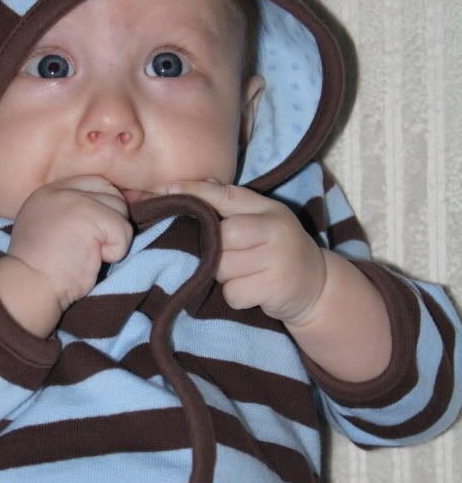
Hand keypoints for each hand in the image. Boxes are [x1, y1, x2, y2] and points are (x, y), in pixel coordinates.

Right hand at [7, 176, 132, 313]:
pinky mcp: (91, 217)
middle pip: (112, 195)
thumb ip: (73, 214)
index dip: (107, 207)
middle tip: (93, 247)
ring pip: (121, 211)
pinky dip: (115, 252)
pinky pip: (124, 231)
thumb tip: (112, 208)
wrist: (29, 286)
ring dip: (114, 239)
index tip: (100, 232)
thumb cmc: (42, 269)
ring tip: (90, 254)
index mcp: (49, 192)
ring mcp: (76, 201)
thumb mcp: (49, 230)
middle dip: (112, 224)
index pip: (96, 183)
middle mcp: (61, 190)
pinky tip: (93, 259)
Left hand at [161, 179, 326, 325]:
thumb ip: (230, 205)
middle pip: (220, 237)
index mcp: (267, 209)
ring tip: (245, 274)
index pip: (225, 195)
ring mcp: (276, 258)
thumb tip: (185, 186)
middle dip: (215, 251)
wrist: (317, 285)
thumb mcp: (262, 220)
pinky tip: (253, 291)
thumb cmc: (277, 249)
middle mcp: (274, 229)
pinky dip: (236, 296)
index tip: (166, 190)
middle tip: (230, 258)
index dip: (195, 191)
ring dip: (225, 276)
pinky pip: (233, 293)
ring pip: (222, 268)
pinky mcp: (274, 288)